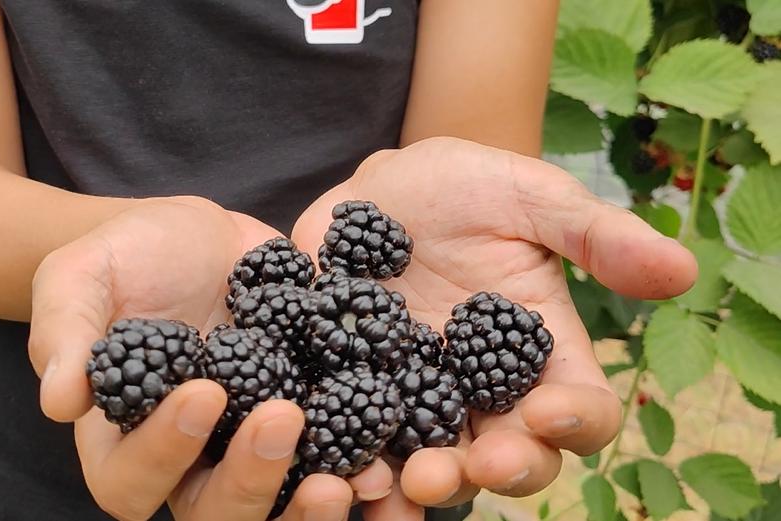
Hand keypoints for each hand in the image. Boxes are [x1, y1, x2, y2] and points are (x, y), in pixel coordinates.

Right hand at [27, 196, 390, 519]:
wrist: (194, 239)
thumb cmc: (124, 258)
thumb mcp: (81, 276)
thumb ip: (66, 332)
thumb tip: (59, 401)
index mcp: (123, 440)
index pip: (128, 481)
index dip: (162, 452)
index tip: (202, 389)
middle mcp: (189, 463)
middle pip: (213, 511)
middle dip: (250, 480)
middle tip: (283, 420)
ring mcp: (249, 449)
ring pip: (277, 507)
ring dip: (312, 507)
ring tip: (352, 475)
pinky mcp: (306, 421)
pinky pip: (332, 462)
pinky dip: (361, 467)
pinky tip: (388, 455)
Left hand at [292, 137, 697, 517]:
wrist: (381, 188)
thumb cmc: (467, 188)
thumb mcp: (531, 197)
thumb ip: (595, 234)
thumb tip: (682, 268)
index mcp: (540, 353)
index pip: (582, 408)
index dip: (578, 421)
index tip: (551, 411)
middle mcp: (485, 392)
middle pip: (512, 456)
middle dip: (501, 469)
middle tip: (478, 464)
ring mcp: (418, 399)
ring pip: (436, 464)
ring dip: (429, 484)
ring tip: (412, 482)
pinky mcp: (356, 393)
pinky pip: (361, 441)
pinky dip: (356, 463)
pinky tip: (341, 469)